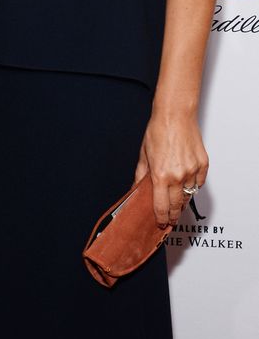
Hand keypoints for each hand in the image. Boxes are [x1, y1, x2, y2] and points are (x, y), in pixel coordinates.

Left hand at [133, 111, 208, 227]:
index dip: (161, 218)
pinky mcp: (203, 165)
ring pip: (189, 195)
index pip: (162, 207)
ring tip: (177, 204)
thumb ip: (140, 175)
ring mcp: (192, 171)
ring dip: (182, 201)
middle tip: (170, 220)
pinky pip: (198, 183)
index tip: (161, 224)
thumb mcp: (144, 154)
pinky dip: (193, 186)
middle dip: (173, 215)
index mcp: (160, 175)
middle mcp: (178, 176)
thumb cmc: (158, 130)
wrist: (175, 114)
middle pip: (177, 206)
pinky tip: (186, 184)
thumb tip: (135, 190)